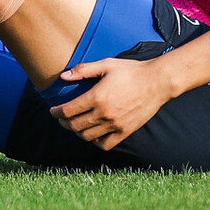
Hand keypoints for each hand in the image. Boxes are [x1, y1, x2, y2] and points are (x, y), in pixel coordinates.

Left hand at [47, 58, 172, 149]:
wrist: (157, 82)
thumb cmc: (130, 71)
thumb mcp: (105, 64)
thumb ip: (83, 70)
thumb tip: (63, 76)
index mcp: (96, 97)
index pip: (68, 111)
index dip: (56, 113)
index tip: (52, 111)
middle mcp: (104, 114)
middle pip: (75, 126)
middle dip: (64, 123)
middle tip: (61, 118)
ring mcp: (115, 125)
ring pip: (87, 136)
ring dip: (77, 132)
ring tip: (75, 125)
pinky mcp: (125, 132)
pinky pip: (105, 144)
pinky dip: (95, 142)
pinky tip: (93, 134)